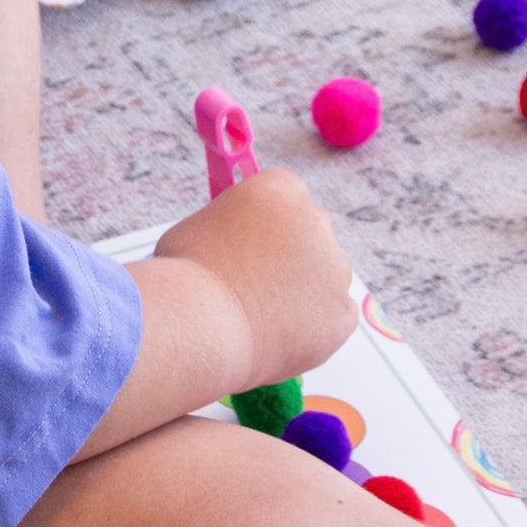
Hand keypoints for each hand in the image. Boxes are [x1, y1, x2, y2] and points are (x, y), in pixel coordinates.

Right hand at [153, 168, 355, 390]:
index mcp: (277, 190)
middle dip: (291, 255)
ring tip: (260, 317)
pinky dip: (313, 329)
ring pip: (324, 278)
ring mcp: (334, 266)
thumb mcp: (197, 228)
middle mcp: (314, 220)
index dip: (272, 221)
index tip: (259, 241)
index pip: (288, 194)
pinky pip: (334, 318)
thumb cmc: (184, 279)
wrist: (197, 327)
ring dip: (302, 292)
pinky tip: (279, 336)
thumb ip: (229, 228)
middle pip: (311, 233)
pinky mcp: (342, 311)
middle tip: (258, 284)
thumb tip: (231, 241)